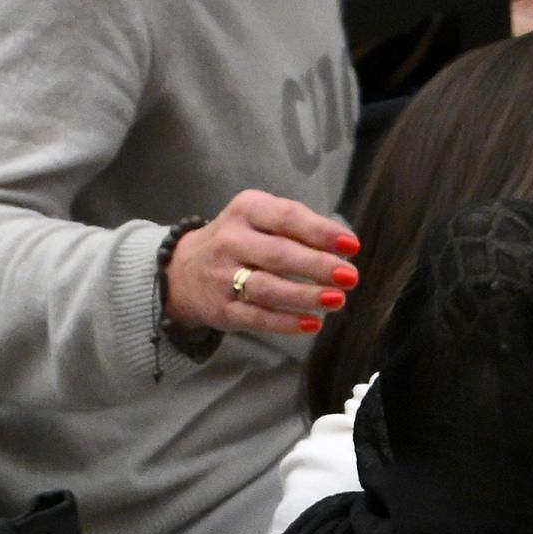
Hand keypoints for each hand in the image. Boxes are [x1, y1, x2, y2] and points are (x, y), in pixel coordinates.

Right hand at [165, 191, 358, 336]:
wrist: (181, 271)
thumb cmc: (239, 241)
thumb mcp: (259, 219)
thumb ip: (297, 227)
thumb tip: (344, 246)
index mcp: (246, 210)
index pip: (287, 218)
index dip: (321, 232)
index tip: (351, 246)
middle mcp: (230, 240)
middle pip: (279, 254)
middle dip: (318, 266)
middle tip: (350, 277)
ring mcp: (222, 276)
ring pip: (268, 288)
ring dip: (305, 295)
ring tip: (336, 300)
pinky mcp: (220, 309)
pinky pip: (257, 317)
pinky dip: (286, 322)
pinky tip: (313, 323)